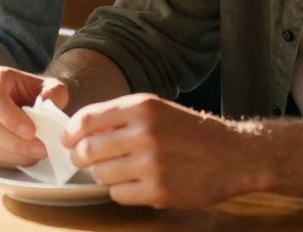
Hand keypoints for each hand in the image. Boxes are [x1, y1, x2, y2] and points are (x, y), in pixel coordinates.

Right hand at [0, 66, 69, 168]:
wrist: (30, 105)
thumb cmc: (39, 94)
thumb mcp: (53, 87)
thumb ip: (54, 92)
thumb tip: (49, 103)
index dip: (9, 117)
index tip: (32, 132)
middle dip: (15, 142)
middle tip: (41, 150)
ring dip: (14, 154)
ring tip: (37, 154)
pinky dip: (9, 161)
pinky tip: (27, 157)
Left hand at [65, 93, 255, 207]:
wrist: (234, 155)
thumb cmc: (191, 131)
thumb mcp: (158, 109)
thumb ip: (121, 117)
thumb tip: (80, 130)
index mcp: (143, 106)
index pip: (88, 119)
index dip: (71, 132)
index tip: (68, 139)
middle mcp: (145, 133)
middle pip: (88, 149)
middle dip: (80, 156)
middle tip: (84, 159)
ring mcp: (152, 164)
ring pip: (101, 175)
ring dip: (104, 175)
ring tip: (120, 170)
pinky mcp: (159, 192)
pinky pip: (119, 195)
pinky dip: (121, 191)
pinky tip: (137, 183)